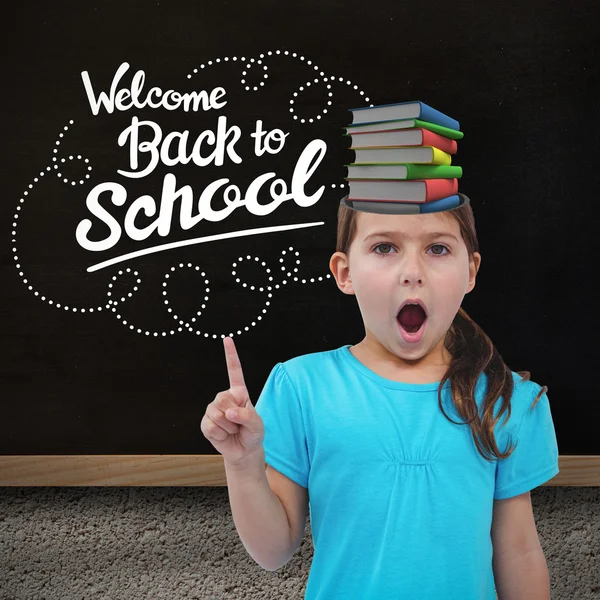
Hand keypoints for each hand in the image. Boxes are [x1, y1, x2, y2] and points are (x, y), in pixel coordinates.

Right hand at [201, 336, 264, 464]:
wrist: (243, 451)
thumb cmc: (253, 434)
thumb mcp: (257, 425)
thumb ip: (247, 417)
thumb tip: (229, 413)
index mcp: (239, 392)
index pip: (234, 371)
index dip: (230, 355)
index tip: (227, 339)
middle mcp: (224, 397)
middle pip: (222, 399)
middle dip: (233, 416)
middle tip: (239, 424)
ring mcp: (213, 409)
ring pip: (216, 415)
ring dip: (228, 428)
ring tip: (233, 430)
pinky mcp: (205, 423)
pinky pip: (210, 427)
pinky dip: (220, 435)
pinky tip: (223, 435)